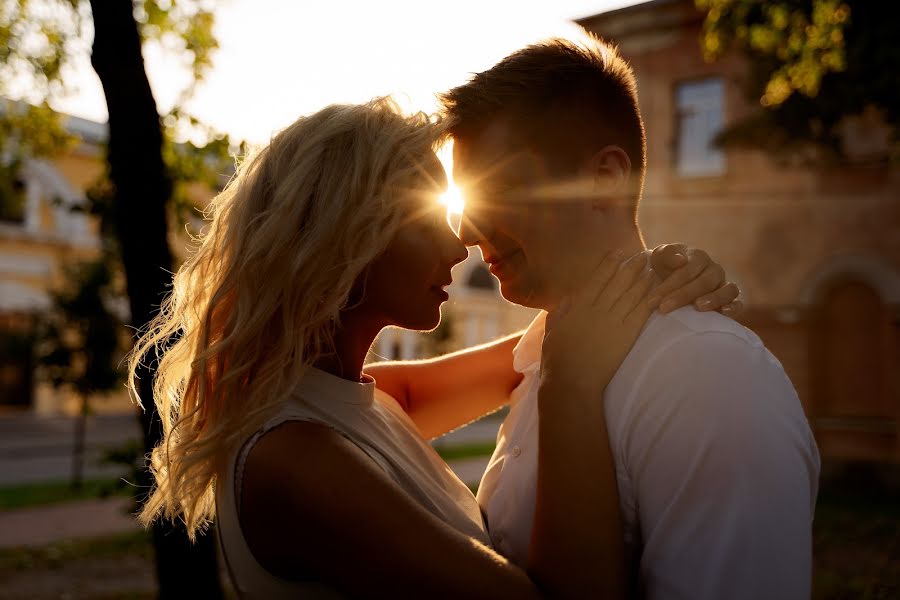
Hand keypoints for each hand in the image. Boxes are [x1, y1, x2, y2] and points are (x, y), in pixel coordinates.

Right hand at [541, 250, 654, 396]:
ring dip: (643, 280)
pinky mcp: (625, 337)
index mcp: (578, 308)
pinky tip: (656, 291)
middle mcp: (597, 311)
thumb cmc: (557, 362)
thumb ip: (559, 313)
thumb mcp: (551, 333)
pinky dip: (649, 300)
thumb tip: (569, 298)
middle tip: (643, 255)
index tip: (618, 253)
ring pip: (631, 295)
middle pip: (618, 283)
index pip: (596, 280)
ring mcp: (612, 323)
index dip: (608, 265)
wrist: (572, 383)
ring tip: (653, 268)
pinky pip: (640, 313)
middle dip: (631, 267)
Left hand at [648, 243, 741, 315]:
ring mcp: (724, 284)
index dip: (670, 285)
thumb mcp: (659, 257)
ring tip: (697, 307)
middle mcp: (714, 269)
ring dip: (714, 299)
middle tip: (663, 308)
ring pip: (728, 290)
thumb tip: (680, 260)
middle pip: (705, 282)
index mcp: (698, 257)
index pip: (687, 270)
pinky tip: (724, 313)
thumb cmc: (663, 267)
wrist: (668, 278)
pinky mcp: (729, 300)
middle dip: (683, 296)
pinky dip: (734, 307)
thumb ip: (667, 254)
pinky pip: (738, 302)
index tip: (652, 301)